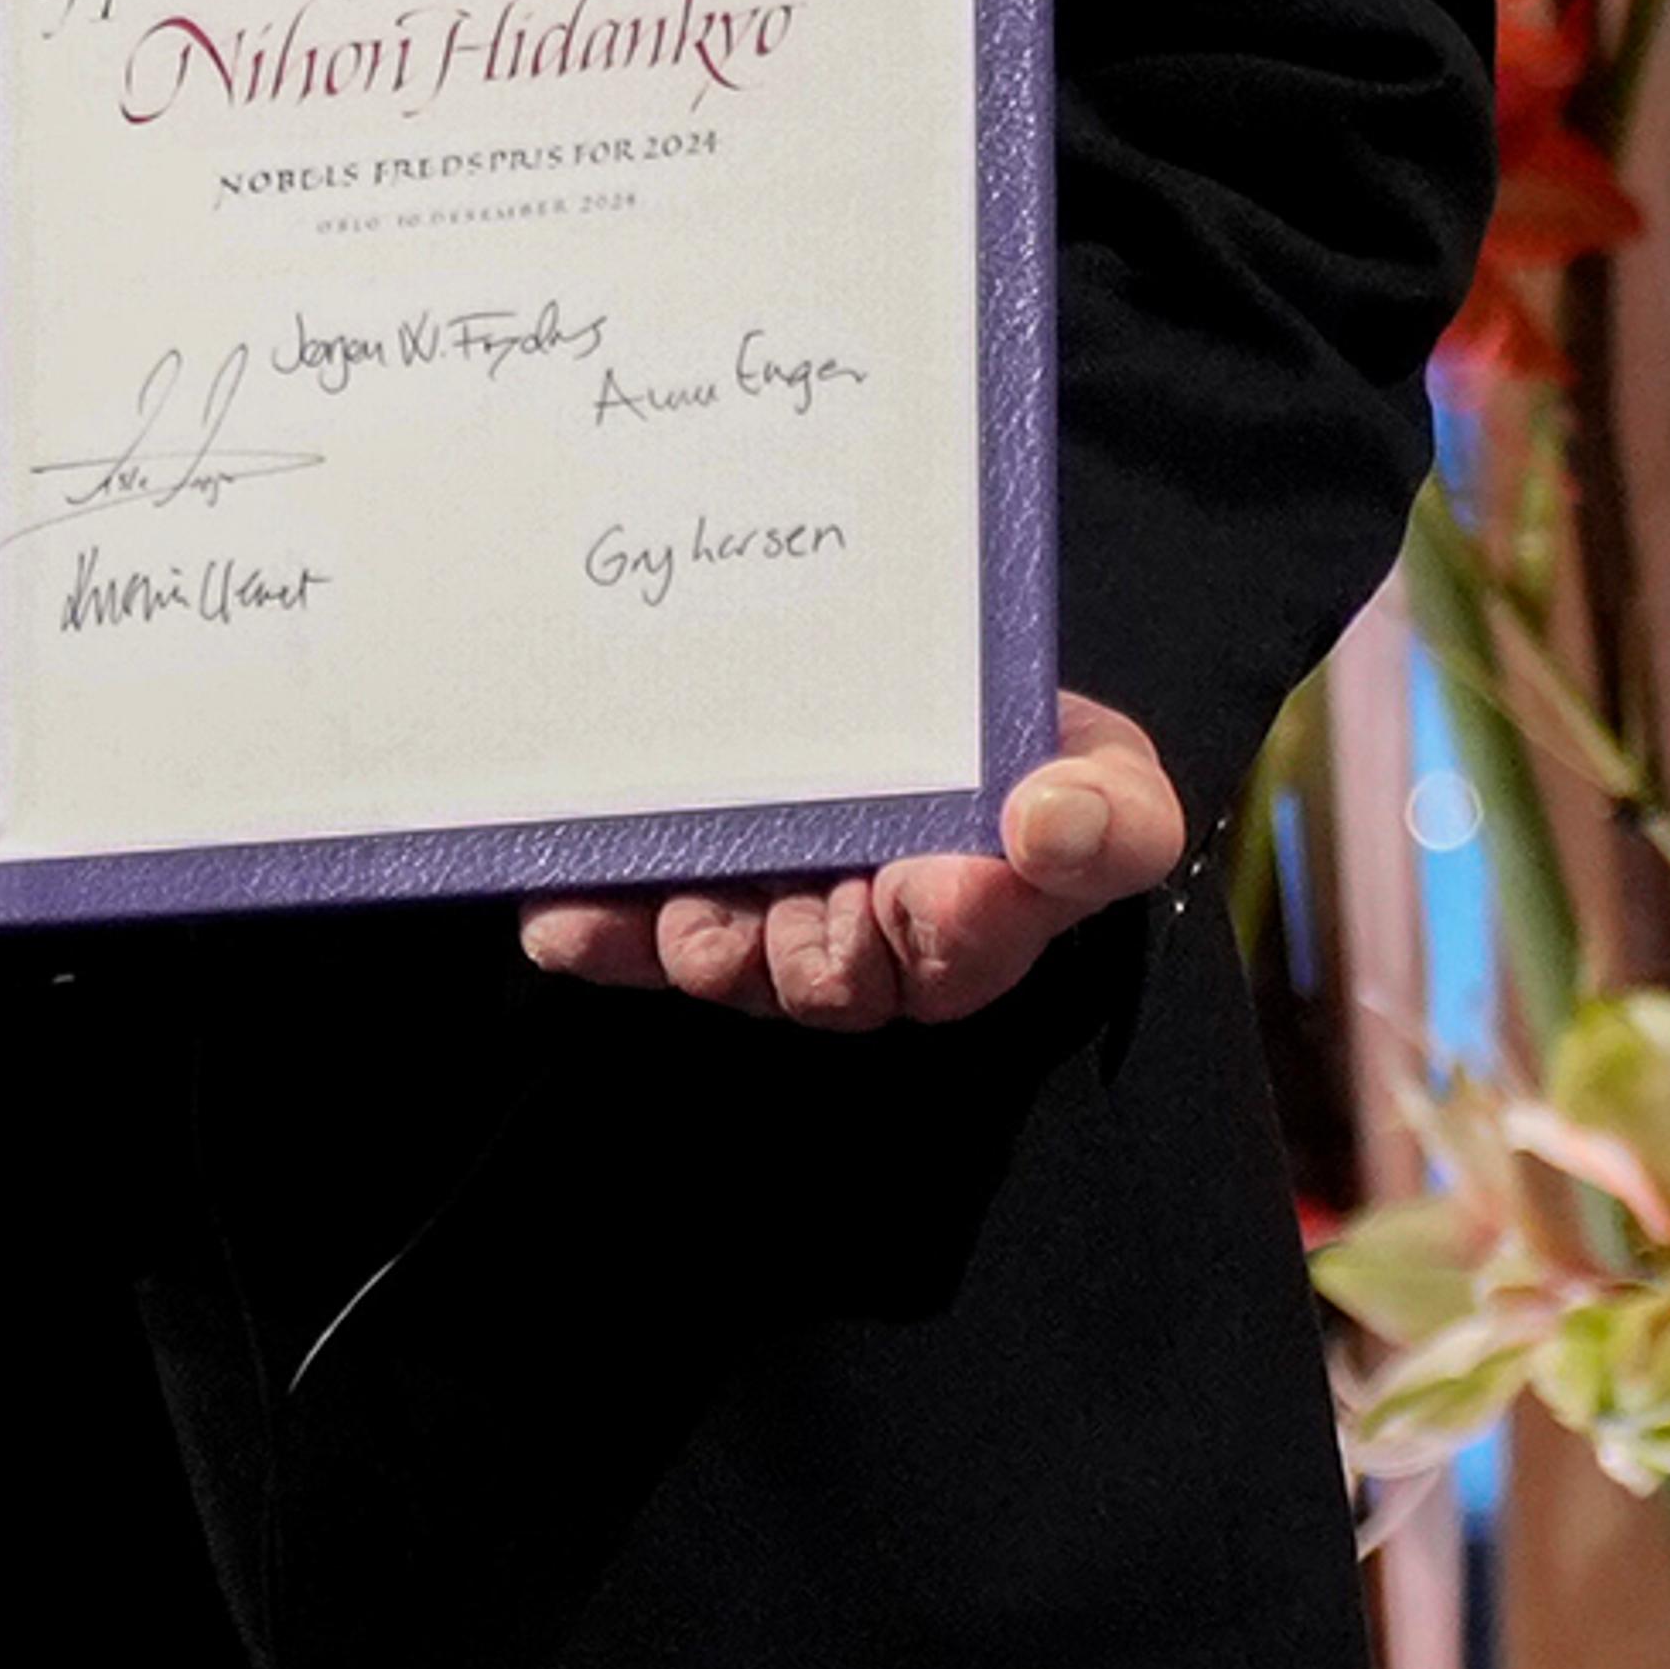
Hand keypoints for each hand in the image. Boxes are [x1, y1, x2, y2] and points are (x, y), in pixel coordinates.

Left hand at [517, 691, 1185, 1031]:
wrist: (940, 695)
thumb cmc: (1038, 763)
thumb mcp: (1110, 784)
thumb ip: (1109, 819)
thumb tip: (1052, 825)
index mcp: (965, 920)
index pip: (956, 950)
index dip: (946, 926)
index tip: (935, 880)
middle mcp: (857, 934)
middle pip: (822, 973)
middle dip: (803, 954)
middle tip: (793, 914)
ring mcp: (762, 907)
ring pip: (722, 954)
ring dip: (693, 944)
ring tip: (676, 922)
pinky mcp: (682, 882)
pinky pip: (633, 926)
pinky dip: (595, 927)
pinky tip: (559, 914)